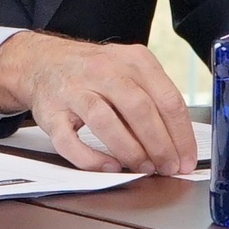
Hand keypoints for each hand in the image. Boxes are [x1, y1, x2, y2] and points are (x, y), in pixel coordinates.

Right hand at [0, 32, 198, 174]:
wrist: (43, 62)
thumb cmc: (95, 72)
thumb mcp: (129, 70)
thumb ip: (153, 98)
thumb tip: (178, 143)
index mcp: (132, 60)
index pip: (167, 98)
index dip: (181, 134)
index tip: (185, 159)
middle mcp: (103, 70)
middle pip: (139, 109)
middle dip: (159, 145)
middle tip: (167, 167)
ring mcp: (74, 90)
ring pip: (105, 121)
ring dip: (130, 150)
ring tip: (144, 168)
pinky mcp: (51, 112)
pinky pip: (69, 140)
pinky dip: (91, 158)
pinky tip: (110, 167)